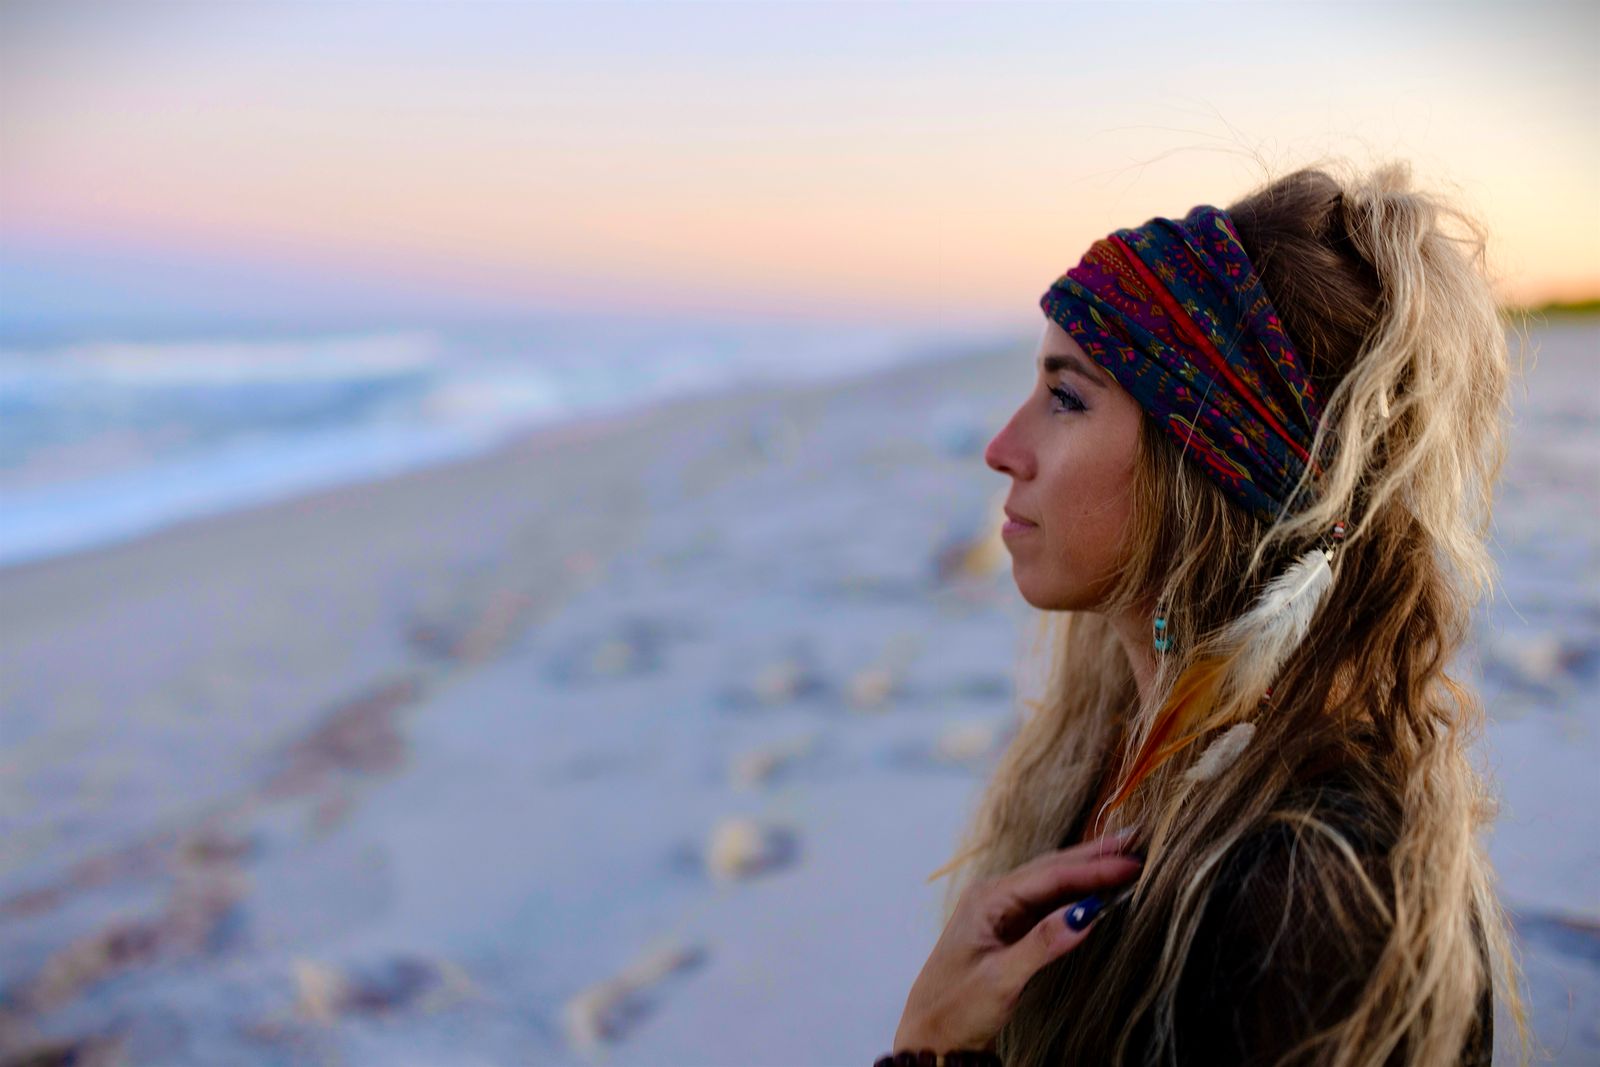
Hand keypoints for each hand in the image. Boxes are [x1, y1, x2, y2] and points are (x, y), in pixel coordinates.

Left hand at [893, 829, 1142, 1052]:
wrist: (931, 1035)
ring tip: (1122, 856)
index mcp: (988, 899)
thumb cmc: (956, 1008)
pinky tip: (1095, 888)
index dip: (1094, 868)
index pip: (1052, 875)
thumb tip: (1087, 914)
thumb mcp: (1000, 979)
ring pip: (1051, 881)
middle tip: (1135, 841)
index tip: (1132, 863)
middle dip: (1094, 855)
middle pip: (1053, 868)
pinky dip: (1075, 892)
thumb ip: (1042, 944)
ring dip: (1087, 870)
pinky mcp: (1009, 928)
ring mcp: (1001, 911)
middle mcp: (994, 896)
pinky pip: (1047, 901)